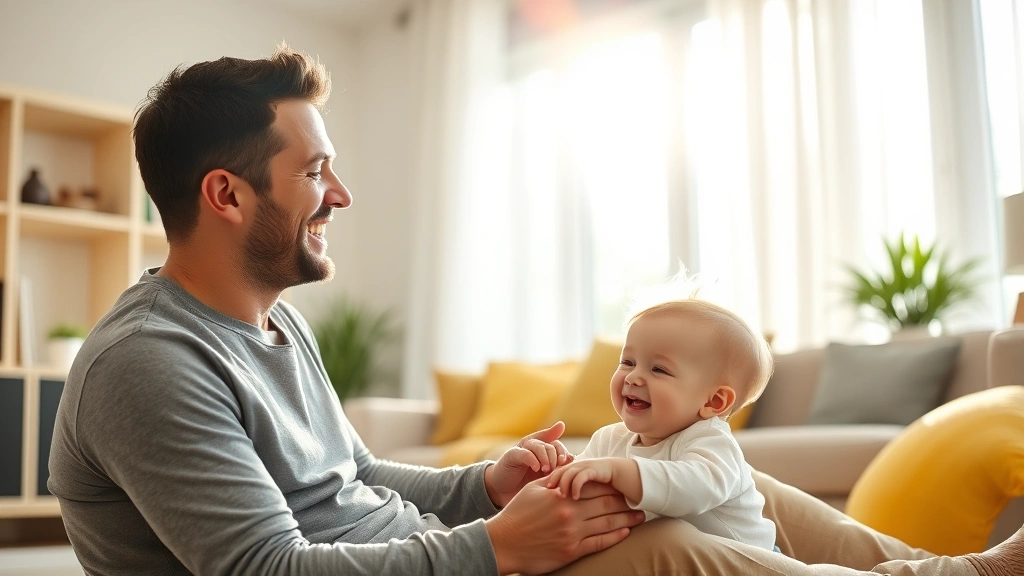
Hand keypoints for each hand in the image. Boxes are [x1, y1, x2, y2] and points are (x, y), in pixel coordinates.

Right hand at [484, 421, 574, 507]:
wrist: (503, 490)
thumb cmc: (526, 484)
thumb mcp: (545, 479)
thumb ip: (558, 468)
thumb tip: (575, 459)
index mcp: (543, 451)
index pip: (558, 446)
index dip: (564, 454)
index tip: (567, 464)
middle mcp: (534, 447)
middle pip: (550, 445)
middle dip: (556, 456)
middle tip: (557, 468)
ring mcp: (523, 449)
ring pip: (539, 445)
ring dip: (545, 457)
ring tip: (547, 469)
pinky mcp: (512, 455)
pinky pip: (525, 452)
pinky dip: (533, 459)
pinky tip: (536, 468)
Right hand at [485, 478, 645, 574]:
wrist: (503, 543)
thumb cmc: (516, 514)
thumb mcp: (534, 489)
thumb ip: (555, 479)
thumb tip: (571, 470)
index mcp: (562, 495)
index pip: (595, 486)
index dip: (613, 485)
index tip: (625, 485)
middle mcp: (570, 512)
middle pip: (607, 503)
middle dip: (626, 501)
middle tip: (641, 500)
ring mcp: (572, 533)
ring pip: (607, 523)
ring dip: (627, 519)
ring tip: (640, 516)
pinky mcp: (571, 551)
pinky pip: (599, 543)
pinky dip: (615, 537)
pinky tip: (625, 533)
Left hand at [546, 458, 641, 502]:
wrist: (637, 480)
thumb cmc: (615, 490)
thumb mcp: (593, 493)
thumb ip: (580, 493)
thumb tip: (560, 502)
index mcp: (578, 471)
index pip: (556, 475)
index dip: (548, 484)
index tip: (536, 499)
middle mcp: (582, 466)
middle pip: (559, 473)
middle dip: (550, 482)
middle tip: (540, 497)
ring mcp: (590, 466)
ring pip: (567, 472)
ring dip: (561, 482)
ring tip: (557, 496)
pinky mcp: (599, 468)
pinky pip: (582, 474)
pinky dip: (575, 483)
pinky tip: (573, 497)